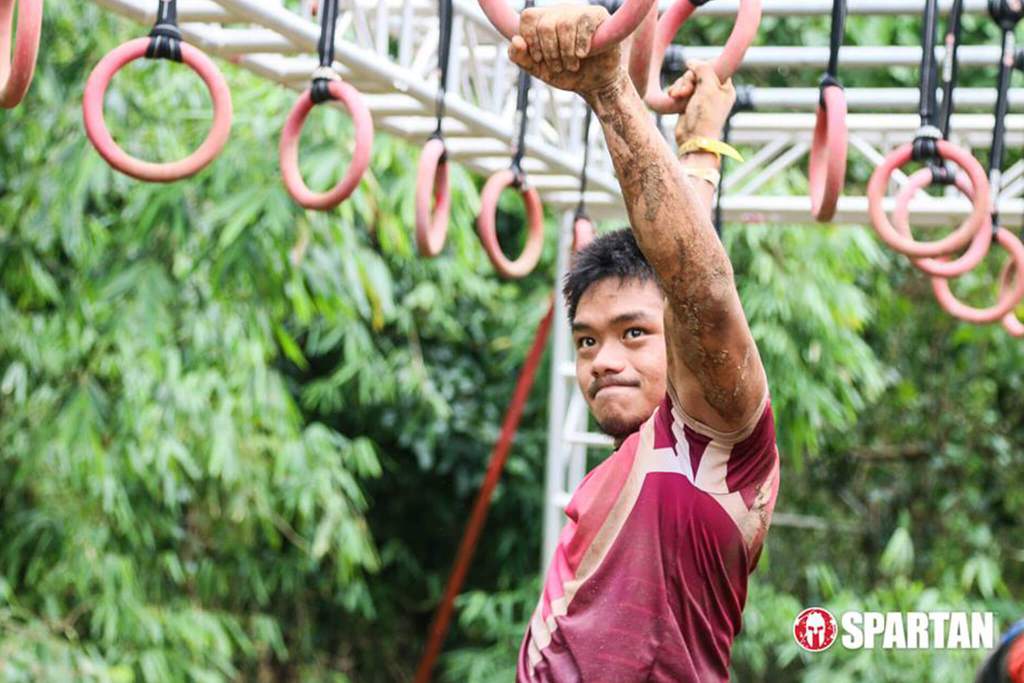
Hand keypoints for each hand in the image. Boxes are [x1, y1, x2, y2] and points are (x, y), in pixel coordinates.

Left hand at [508, 6, 624, 95]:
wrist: (593, 83)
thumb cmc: (565, 73)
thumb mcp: (538, 69)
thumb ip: (520, 57)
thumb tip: (515, 40)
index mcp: (542, 20)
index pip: (528, 18)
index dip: (531, 41)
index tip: (539, 59)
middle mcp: (559, 11)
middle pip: (545, 25)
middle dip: (550, 52)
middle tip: (558, 67)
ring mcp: (579, 11)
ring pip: (564, 25)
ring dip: (566, 53)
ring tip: (572, 66)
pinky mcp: (597, 15)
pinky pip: (584, 23)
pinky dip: (580, 44)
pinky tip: (582, 54)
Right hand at [670, 60, 736, 144]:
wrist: (693, 139)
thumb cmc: (705, 116)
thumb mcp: (708, 87)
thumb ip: (703, 69)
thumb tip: (691, 61)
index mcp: (725, 87)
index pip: (714, 67)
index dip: (703, 67)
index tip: (696, 72)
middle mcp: (713, 91)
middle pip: (697, 73)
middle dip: (688, 80)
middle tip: (685, 91)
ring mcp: (700, 98)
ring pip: (686, 81)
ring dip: (680, 86)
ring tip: (677, 97)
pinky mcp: (688, 104)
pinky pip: (679, 90)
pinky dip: (675, 92)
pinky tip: (673, 98)